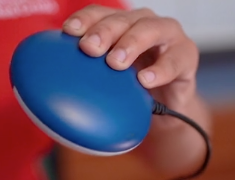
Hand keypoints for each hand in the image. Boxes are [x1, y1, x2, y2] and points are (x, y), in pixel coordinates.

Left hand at [62, 5, 199, 125]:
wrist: (164, 109)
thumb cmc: (132, 88)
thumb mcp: (108, 80)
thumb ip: (87, 74)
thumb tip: (48, 86)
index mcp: (122, 26)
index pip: (101, 14)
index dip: (85, 19)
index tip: (68, 32)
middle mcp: (145, 25)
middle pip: (124, 20)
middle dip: (105, 31)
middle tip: (89, 48)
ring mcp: (169, 38)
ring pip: (151, 30)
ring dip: (131, 43)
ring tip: (115, 62)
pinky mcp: (187, 57)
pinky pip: (176, 60)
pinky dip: (160, 70)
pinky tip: (145, 80)